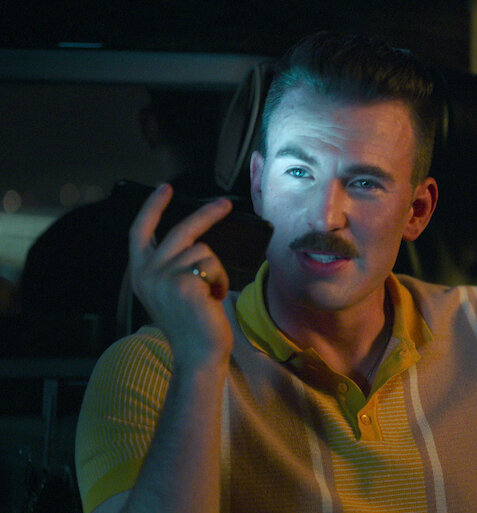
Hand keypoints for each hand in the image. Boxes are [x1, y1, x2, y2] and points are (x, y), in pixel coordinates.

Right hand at [128, 183, 234, 369]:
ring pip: (203, 251)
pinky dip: (221, 280)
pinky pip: (213, 265)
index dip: (152, 208)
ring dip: (216, 271)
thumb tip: (194, 241)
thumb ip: (171, 266)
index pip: (139, 232)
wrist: (198, 353)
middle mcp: (148, 274)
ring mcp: (164, 277)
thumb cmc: (192, 323)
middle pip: (180, 230)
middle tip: (226, 203)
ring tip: (211, 294)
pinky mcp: (184, 282)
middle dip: (206, 214)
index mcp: (141, 274)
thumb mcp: (172, 290)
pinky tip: (214, 299)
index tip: (164, 188)